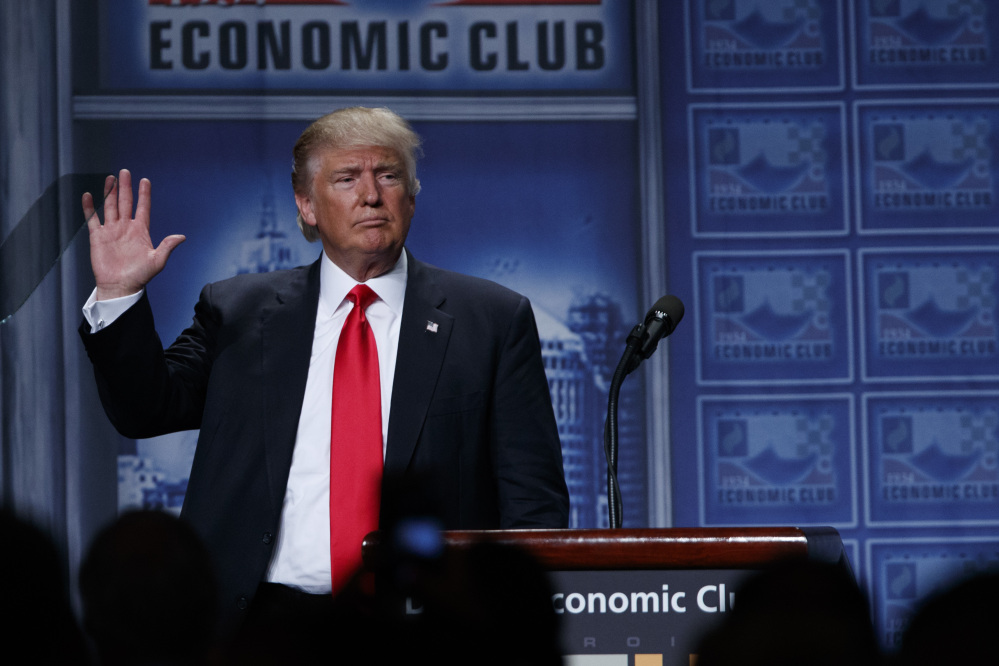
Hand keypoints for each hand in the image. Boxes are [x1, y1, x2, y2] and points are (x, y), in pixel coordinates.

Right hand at [84, 169, 185, 299]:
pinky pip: (93, 219)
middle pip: (125, 202)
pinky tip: (89, 195)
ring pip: (110, 207)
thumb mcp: (157, 261)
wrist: (120, 287)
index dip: (144, 194)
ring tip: (110, 178)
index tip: (145, 181)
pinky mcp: (98, 237)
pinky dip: (90, 207)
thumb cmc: (140, 276)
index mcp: (140, 231)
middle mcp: (126, 228)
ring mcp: (112, 231)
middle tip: (124, 172)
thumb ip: (167, 247)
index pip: (143, 208)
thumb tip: (181, 237)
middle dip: (125, 187)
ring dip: (110, 193)